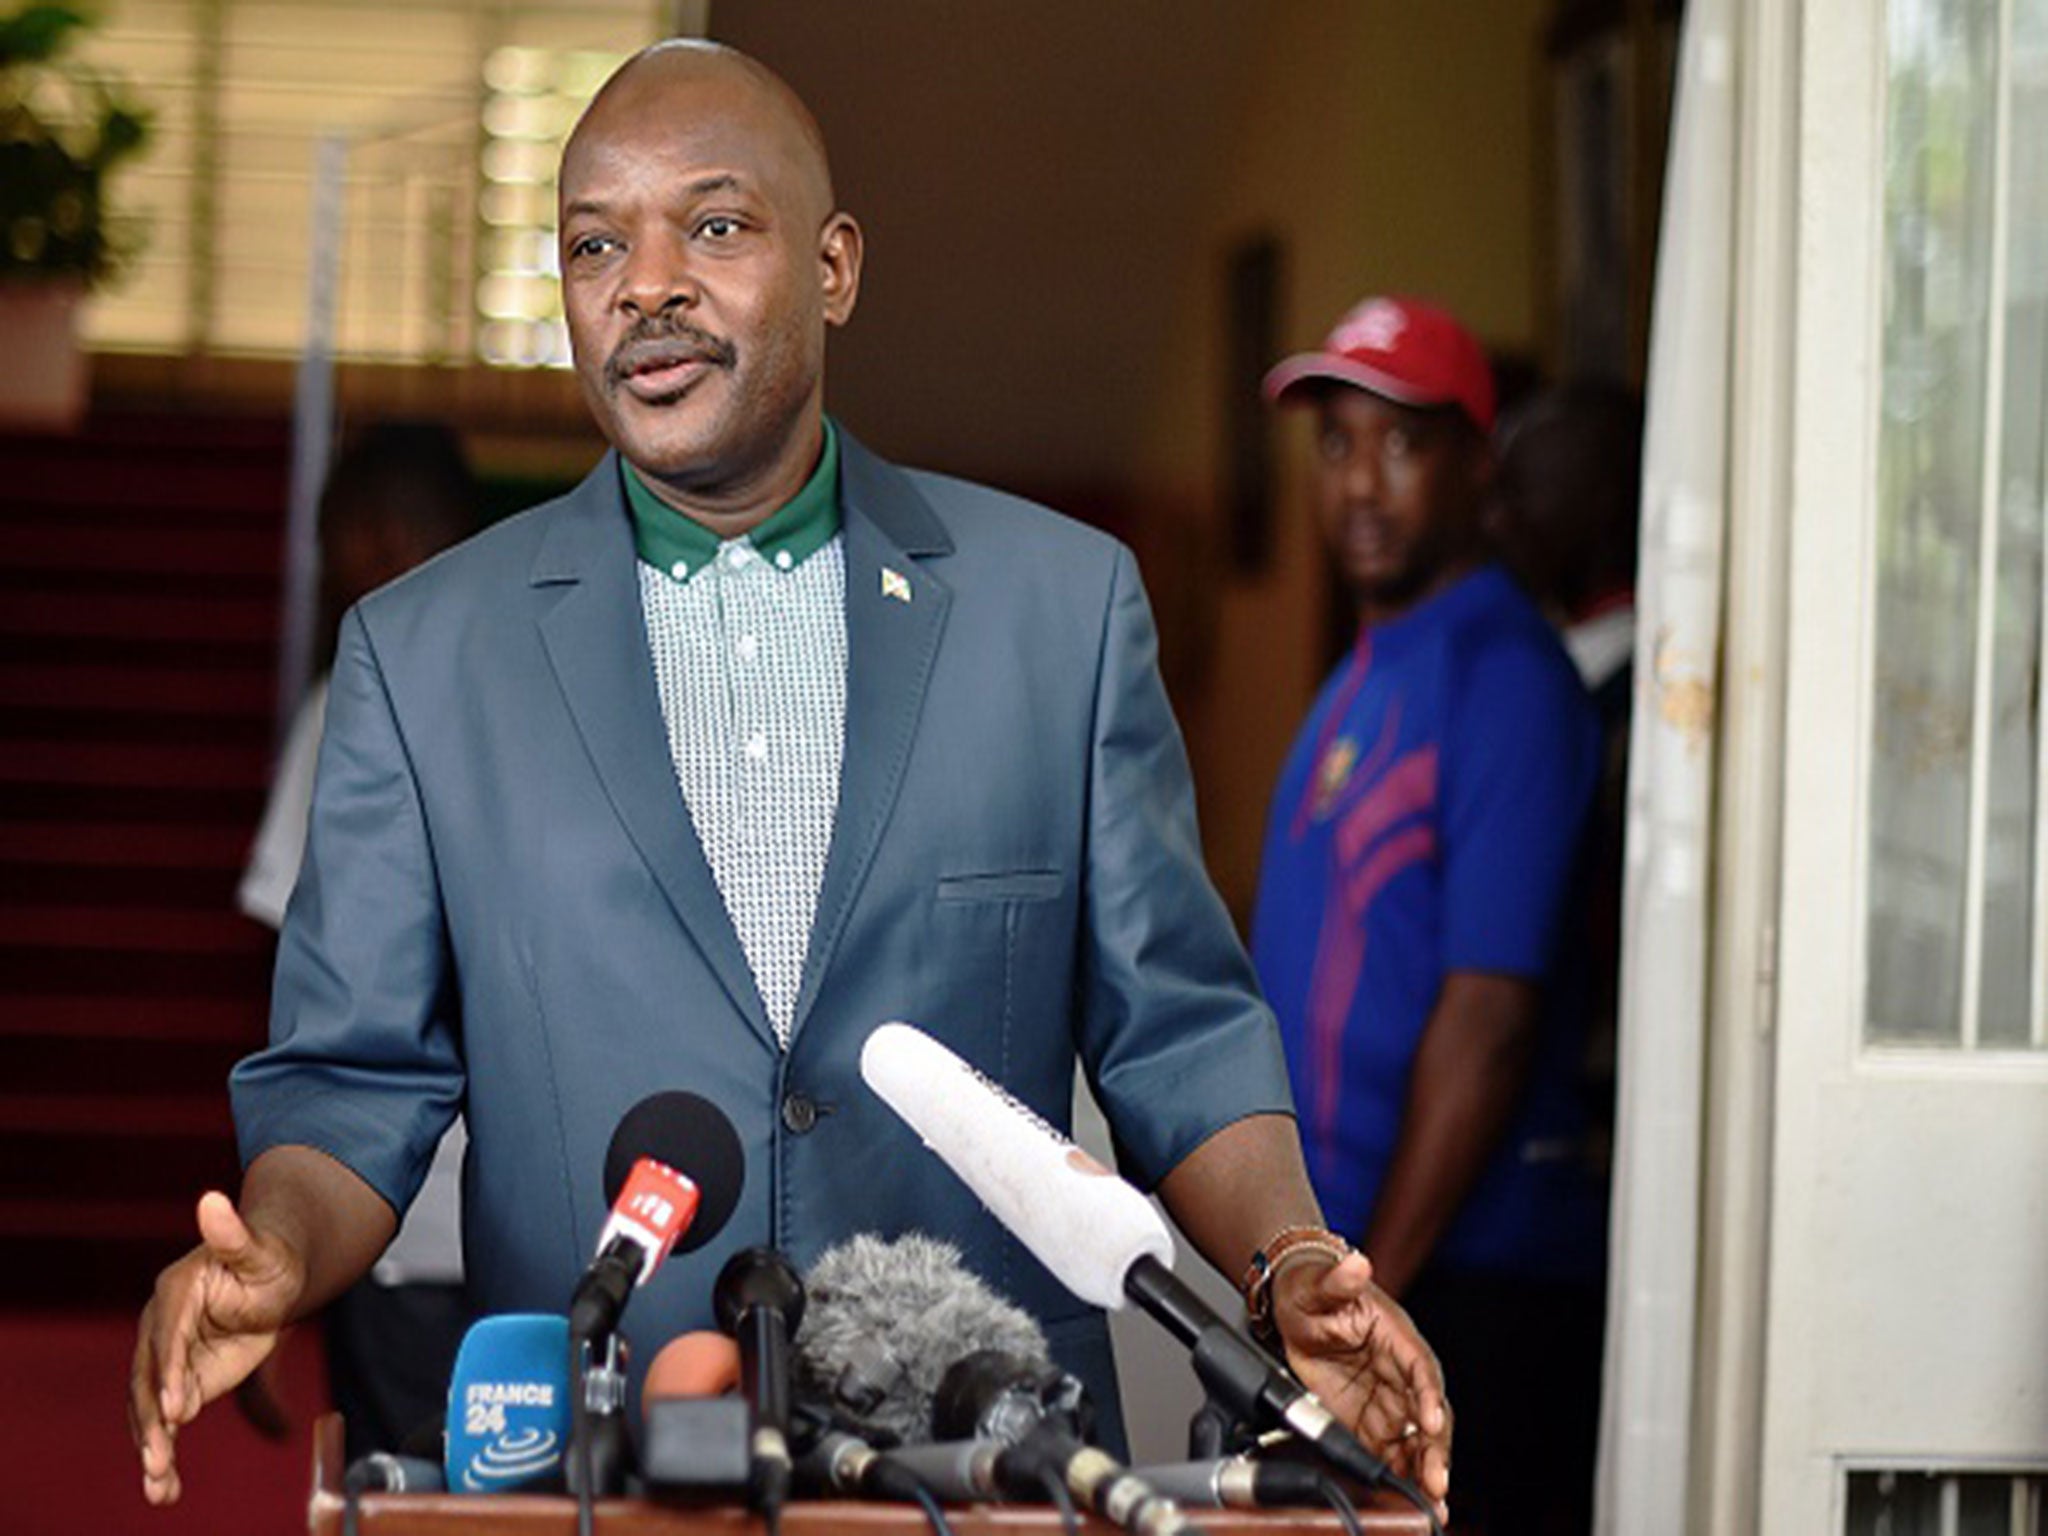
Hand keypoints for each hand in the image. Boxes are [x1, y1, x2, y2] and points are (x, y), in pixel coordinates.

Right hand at [130, 1191, 306, 1504]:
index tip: (177, 1406)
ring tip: (160, 1486)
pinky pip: (166, 1420)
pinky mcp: (180, 1381)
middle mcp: (161, 1327)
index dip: (169, 1371)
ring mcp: (167, 1358)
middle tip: (161, 1459)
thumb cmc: (271, 1257)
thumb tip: (212, 1199)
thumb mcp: (260, 1248)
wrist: (274, 1277)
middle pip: (149, 1380)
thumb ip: (233, 1234)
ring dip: (153, 1447)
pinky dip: (163, 1453)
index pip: (167, 1337)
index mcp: (175, 1292)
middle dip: (153, 1422)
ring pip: (151, 1407)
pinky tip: (166, 1489)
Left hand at [1272, 1251, 1450, 1520]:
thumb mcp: (1318, 1284)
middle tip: (1436, 1481)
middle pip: (1427, 1415)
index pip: (1420, 1369)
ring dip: (1424, 1471)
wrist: (1293, 1304)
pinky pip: (1389, 1452)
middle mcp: (1400, 1373)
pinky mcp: (1368, 1420)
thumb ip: (1338, 1279)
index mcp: (1397, 1338)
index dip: (1428, 1396)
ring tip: (1431, 1504)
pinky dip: (1399, 1476)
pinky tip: (1404, 1501)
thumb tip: (1355, 1263)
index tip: (1431, 1421)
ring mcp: (1386, 1400)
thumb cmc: (1312, 1288)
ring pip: (1414, 1441)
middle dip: (1435, 1449)